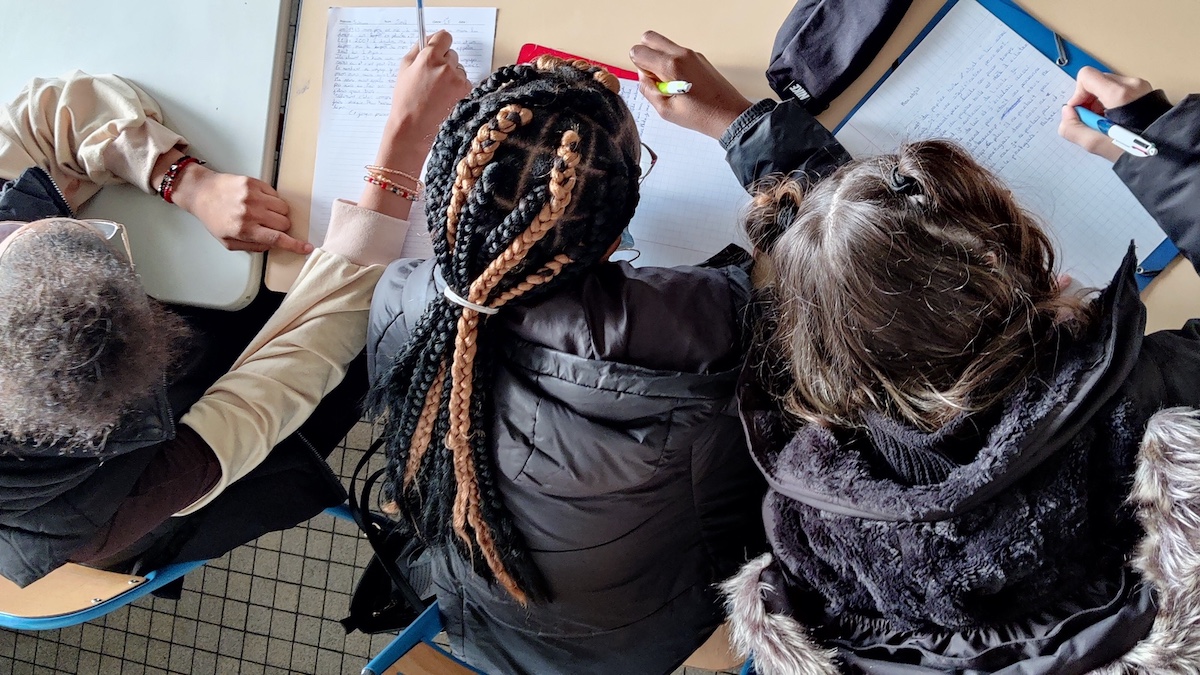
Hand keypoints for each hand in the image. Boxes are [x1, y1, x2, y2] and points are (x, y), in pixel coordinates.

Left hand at [171, 164, 310, 253]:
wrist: (201, 192)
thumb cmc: (213, 218)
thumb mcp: (229, 242)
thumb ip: (252, 246)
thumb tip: (272, 245)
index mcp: (244, 230)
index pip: (277, 239)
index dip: (295, 245)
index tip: (306, 247)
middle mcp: (250, 213)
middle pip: (284, 223)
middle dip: (281, 226)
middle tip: (268, 224)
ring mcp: (252, 196)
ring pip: (283, 208)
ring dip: (278, 212)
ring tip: (263, 211)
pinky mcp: (253, 183)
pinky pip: (275, 194)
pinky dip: (271, 199)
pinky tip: (258, 201)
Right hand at [383, 30, 472, 158]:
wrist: (414, 129)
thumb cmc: (406, 101)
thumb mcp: (404, 69)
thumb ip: (417, 49)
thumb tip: (428, 39)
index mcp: (429, 57)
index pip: (444, 36)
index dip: (440, 43)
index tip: (438, 48)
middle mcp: (446, 66)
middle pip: (452, 54)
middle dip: (444, 62)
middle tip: (433, 78)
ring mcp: (458, 80)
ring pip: (459, 69)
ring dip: (452, 76)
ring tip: (438, 92)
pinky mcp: (466, 93)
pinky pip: (465, 83)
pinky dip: (458, 88)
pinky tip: (445, 99)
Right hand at [628, 31, 752, 139]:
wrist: (729, 115)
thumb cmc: (700, 116)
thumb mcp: (665, 110)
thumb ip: (648, 89)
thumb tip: (643, 76)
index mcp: (671, 66)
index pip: (638, 51)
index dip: (638, 67)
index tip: (650, 81)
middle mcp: (681, 53)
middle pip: (649, 37)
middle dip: (645, 55)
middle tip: (655, 77)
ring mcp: (691, 53)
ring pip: (663, 44)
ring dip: (659, 58)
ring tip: (670, 82)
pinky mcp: (699, 57)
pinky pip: (676, 52)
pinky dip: (671, 62)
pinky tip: (681, 82)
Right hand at [1058, 66, 1152, 162]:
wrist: (1168, 151)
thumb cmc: (1135, 149)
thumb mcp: (1098, 144)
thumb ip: (1073, 128)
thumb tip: (1066, 113)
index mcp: (1119, 94)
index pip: (1086, 76)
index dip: (1077, 94)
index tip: (1080, 112)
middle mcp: (1131, 84)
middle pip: (1096, 81)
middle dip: (1088, 100)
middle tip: (1091, 121)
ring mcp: (1140, 86)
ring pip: (1107, 86)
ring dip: (1099, 102)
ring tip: (1104, 123)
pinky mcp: (1145, 91)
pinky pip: (1119, 90)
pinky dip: (1111, 103)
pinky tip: (1115, 120)